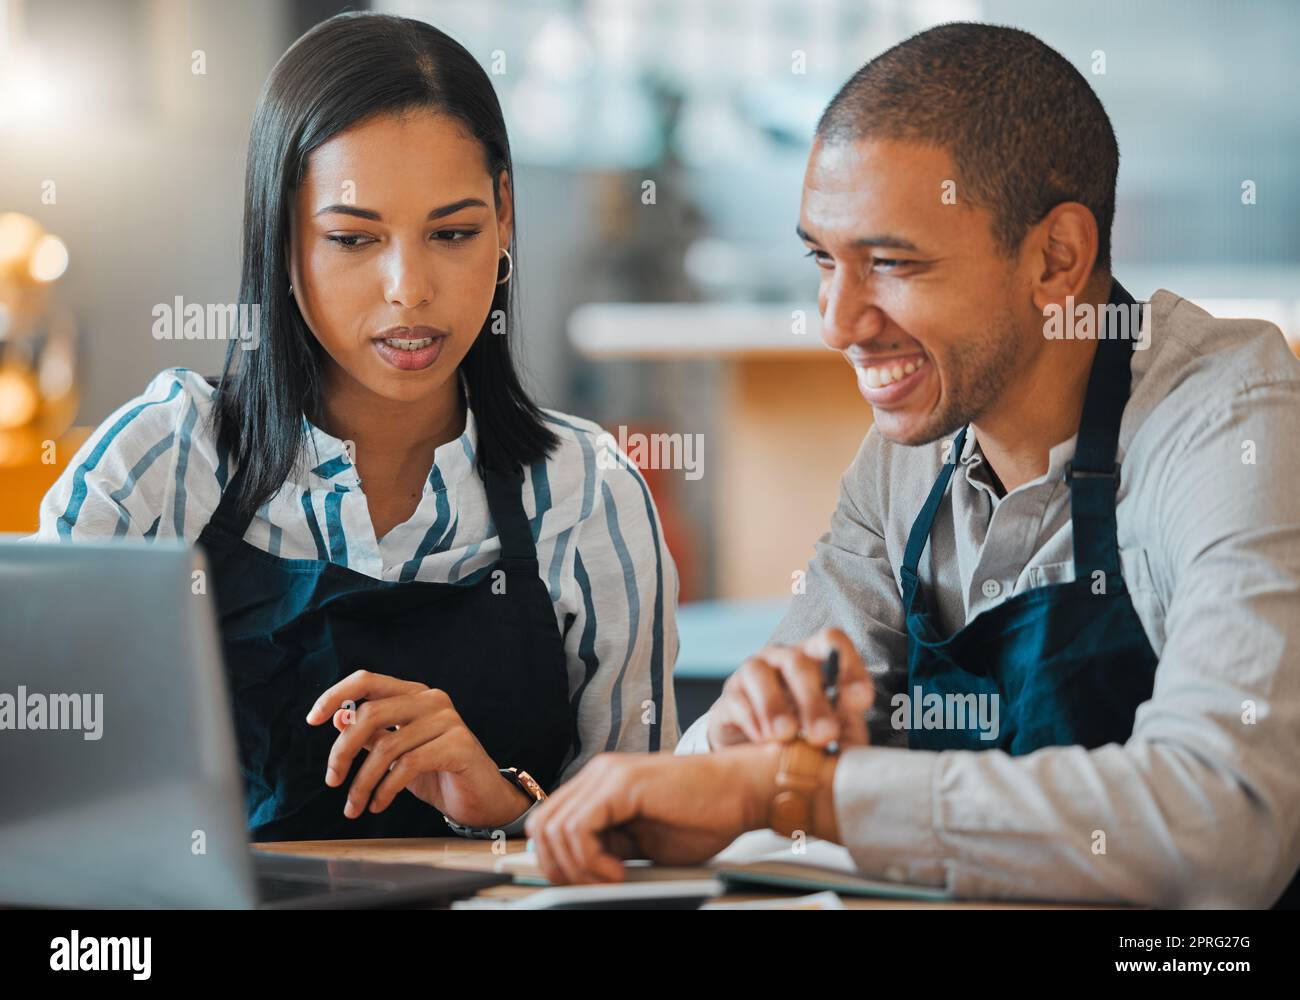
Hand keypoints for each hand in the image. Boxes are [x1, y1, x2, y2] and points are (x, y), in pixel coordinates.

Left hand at [305, 670, 531, 828]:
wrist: (480, 797)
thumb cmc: (436, 772)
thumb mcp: (396, 753)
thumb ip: (371, 735)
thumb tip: (337, 717)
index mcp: (413, 694)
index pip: (367, 680)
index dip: (335, 695)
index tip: (312, 720)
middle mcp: (431, 700)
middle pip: (371, 713)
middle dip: (342, 751)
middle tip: (332, 780)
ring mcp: (448, 720)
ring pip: (387, 746)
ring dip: (362, 783)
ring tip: (353, 806)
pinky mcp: (458, 745)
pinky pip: (407, 765)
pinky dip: (385, 790)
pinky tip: (377, 804)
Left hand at [525, 745, 785, 883]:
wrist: (742, 790)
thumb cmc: (705, 815)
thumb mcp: (644, 841)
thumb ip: (608, 847)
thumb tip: (575, 872)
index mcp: (600, 785)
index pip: (549, 823)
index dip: (556, 862)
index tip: (583, 885)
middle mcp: (598, 774)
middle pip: (542, 826)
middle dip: (559, 868)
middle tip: (593, 887)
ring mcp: (607, 775)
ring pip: (554, 829)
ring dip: (577, 868)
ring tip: (611, 880)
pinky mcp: (622, 784)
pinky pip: (579, 829)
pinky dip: (591, 860)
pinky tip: (619, 871)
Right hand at [706, 627, 873, 749]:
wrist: (758, 753)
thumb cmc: (805, 736)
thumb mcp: (832, 735)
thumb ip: (846, 737)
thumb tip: (850, 754)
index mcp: (815, 659)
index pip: (832, 641)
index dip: (848, 666)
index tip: (858, 701)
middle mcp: (783, 658)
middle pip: (798, 662)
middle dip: (813, 700)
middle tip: (822, 734)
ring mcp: (752, 673)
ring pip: (760, 674)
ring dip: (775, 706)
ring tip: (786, 735)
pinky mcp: (730, 697)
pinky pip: (737, 699)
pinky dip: (751, 719)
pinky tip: (763, 739)